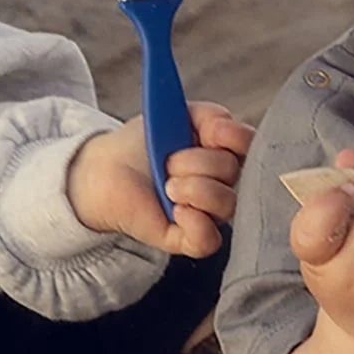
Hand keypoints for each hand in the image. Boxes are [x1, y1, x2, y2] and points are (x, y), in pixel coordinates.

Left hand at [66, 101, 253, 257]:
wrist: (103, 170)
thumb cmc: (140, 146)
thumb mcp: (174, 115)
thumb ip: (208, 115)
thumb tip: (227, 125)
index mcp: (222, 152)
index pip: (249, 145)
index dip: (236, 137)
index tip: (211, 132)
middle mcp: (221, 184)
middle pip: (232, 171)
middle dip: (196, 161)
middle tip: (168, 162)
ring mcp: (206, 213)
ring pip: (226, 204)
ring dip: (193, 188)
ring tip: (166, 185)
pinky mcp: (187, 239)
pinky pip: (209, 239)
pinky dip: (195, 222)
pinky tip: (176, 210)